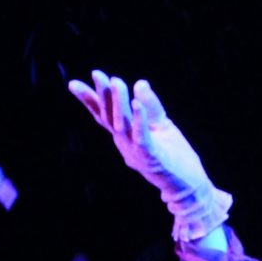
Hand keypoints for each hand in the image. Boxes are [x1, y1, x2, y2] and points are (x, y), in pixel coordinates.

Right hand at [65, 70, 231, 241]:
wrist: (188, 186)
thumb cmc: (173, 155)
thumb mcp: (161, 124)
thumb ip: (150, 105)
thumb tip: (140, 82)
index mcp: (124, 135)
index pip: (103, 115)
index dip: (89, 99)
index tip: (73, 84)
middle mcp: (125, 143)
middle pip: (110, 116)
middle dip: (103, 95)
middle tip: (97, 74)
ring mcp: (136, 151)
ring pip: (123, 124)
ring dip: (119, 103)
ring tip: (116, 82)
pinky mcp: (152, 157)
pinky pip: (142, 137)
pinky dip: (139, 121)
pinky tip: (136, 105)